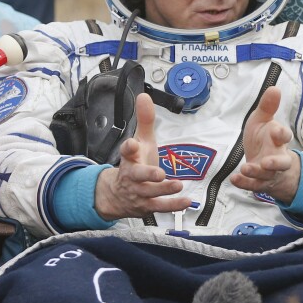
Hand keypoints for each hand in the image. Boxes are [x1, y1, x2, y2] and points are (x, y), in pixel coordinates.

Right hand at [94, 93, 190, 220]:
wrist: (116, 195)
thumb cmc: (134, 164)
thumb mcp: (140, 141)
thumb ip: (144, 120)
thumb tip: (144, 97)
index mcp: (130, 158)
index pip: (127, 151)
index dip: (129, 147)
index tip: (132, 144)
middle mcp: (133, 175)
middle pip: (137, 174)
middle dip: (147, 174)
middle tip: (159, 173)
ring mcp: (140, 192)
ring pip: (150, 192)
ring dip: (164, 190)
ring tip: (177, 185)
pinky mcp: (147, 205)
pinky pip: (160, 206)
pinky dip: (173, 205)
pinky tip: (186, 201)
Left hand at [231, 87, 298, 202]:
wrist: (264, 161)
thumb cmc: (263, 138)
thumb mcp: (262, 120)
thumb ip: (267, 106)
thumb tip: (275, 88)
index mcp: (278, 139)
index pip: (284, 136)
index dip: (281, 134)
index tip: (275, 131)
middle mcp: (277, 156)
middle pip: (282, 162)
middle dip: (276, 162)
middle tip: (267, 162)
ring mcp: (269, 172)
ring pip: (268, 175)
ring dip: (257, 172)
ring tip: (246, 168)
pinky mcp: (259, 182)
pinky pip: (253, 185)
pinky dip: (245, 182)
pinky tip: (235, 178)